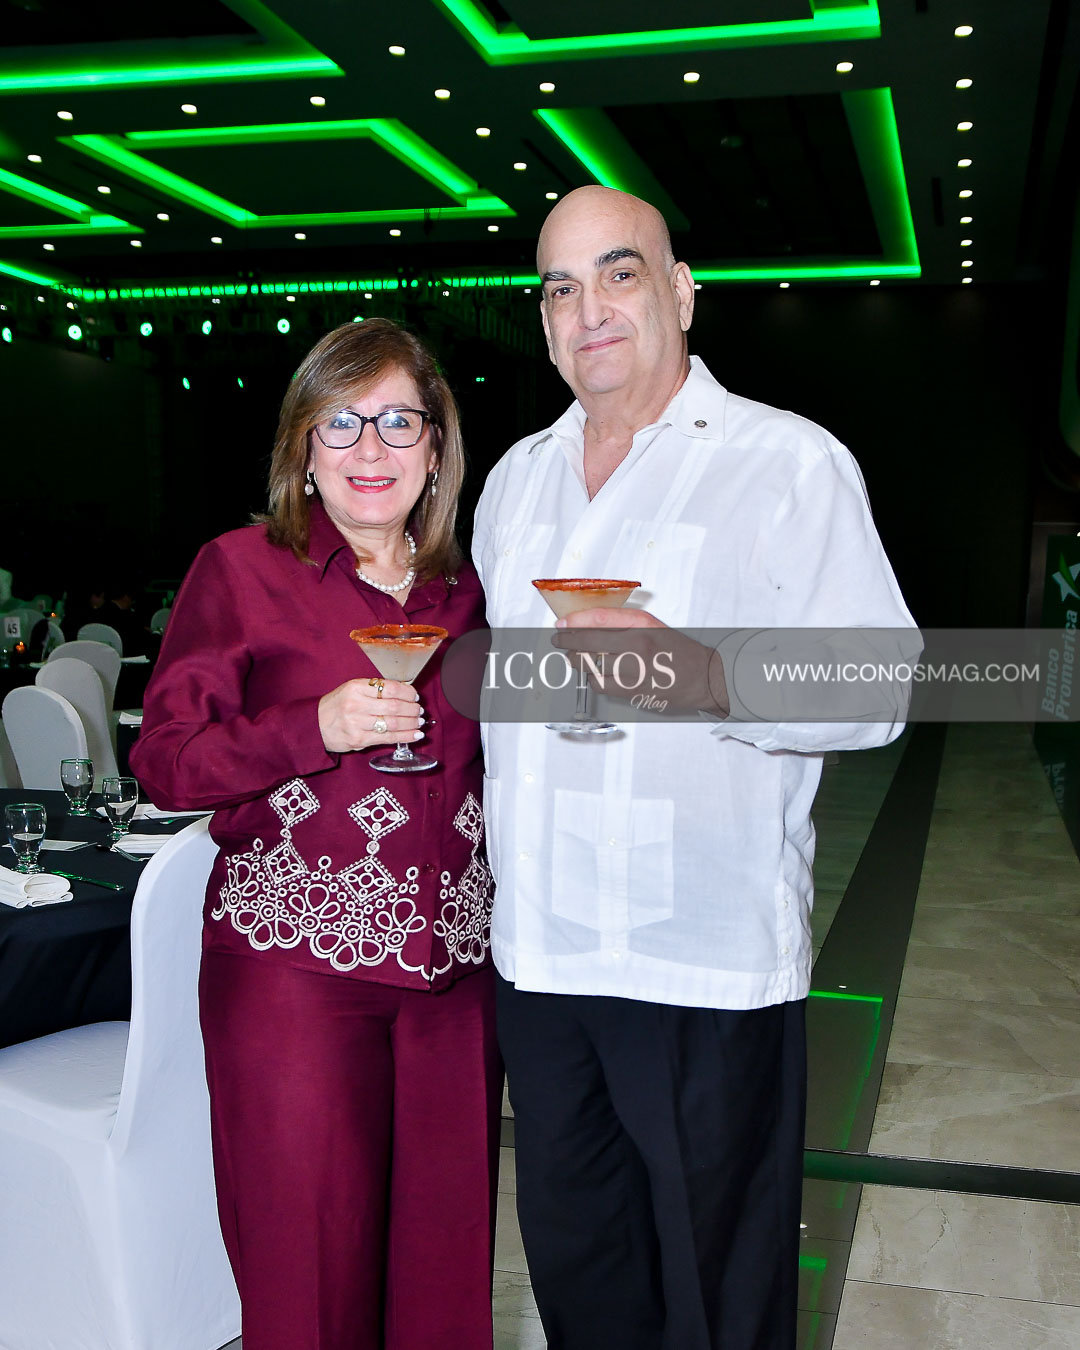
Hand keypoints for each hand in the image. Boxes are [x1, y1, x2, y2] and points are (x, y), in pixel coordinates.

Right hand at [318, 678, 424, 752]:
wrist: (315, 725)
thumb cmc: (337, 706)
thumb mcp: (352, 689)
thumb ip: (375, 690)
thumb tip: (405, 693)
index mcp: (356, 687)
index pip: (390, 688)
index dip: (408, 692)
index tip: (415, 696)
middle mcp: (356, 704)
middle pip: (394, 706)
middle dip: (412, 709)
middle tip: (419, 710)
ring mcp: (357, 723)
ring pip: (393, 723)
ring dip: (411, 723)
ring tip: (420, 722)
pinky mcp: (359, 739)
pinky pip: (388, 738)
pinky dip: (406, 736)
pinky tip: (416, 735)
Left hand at [554, 608, 729, 715]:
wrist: (703, 677)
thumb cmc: (677, 650)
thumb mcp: (652, 626)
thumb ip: (620, 622)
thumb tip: (585, 623)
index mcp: (641, 626)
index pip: (597, 620)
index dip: (574, 622)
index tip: (562, 624)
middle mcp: (637, 646)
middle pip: (588, 643)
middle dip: (567, 643)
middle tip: (559, 641)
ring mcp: (634, 671)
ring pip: (591, 666)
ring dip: (578, 662)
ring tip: (576, 658)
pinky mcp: (633, 691)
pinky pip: (601, 684)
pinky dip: (594, 678)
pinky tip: (596, 673)